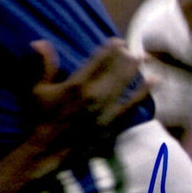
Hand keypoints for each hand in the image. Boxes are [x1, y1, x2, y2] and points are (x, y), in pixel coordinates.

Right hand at [0, 39, 147, 192]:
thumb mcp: (37, 90)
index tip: (119, 42)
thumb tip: (40, 42)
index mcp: (77, 85)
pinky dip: (144, 93)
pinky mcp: (113, 124)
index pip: (99, 60)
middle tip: (136, 49)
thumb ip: (42, 66)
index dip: (111, 49)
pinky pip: (132, 106)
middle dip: (128, 57)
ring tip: (147, 59)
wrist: (49, 151)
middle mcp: (95, 96)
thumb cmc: (41, 119)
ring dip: (137, 70)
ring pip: (126, 85)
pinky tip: (154, 82)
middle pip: (117, 71)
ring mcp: (106, 111)